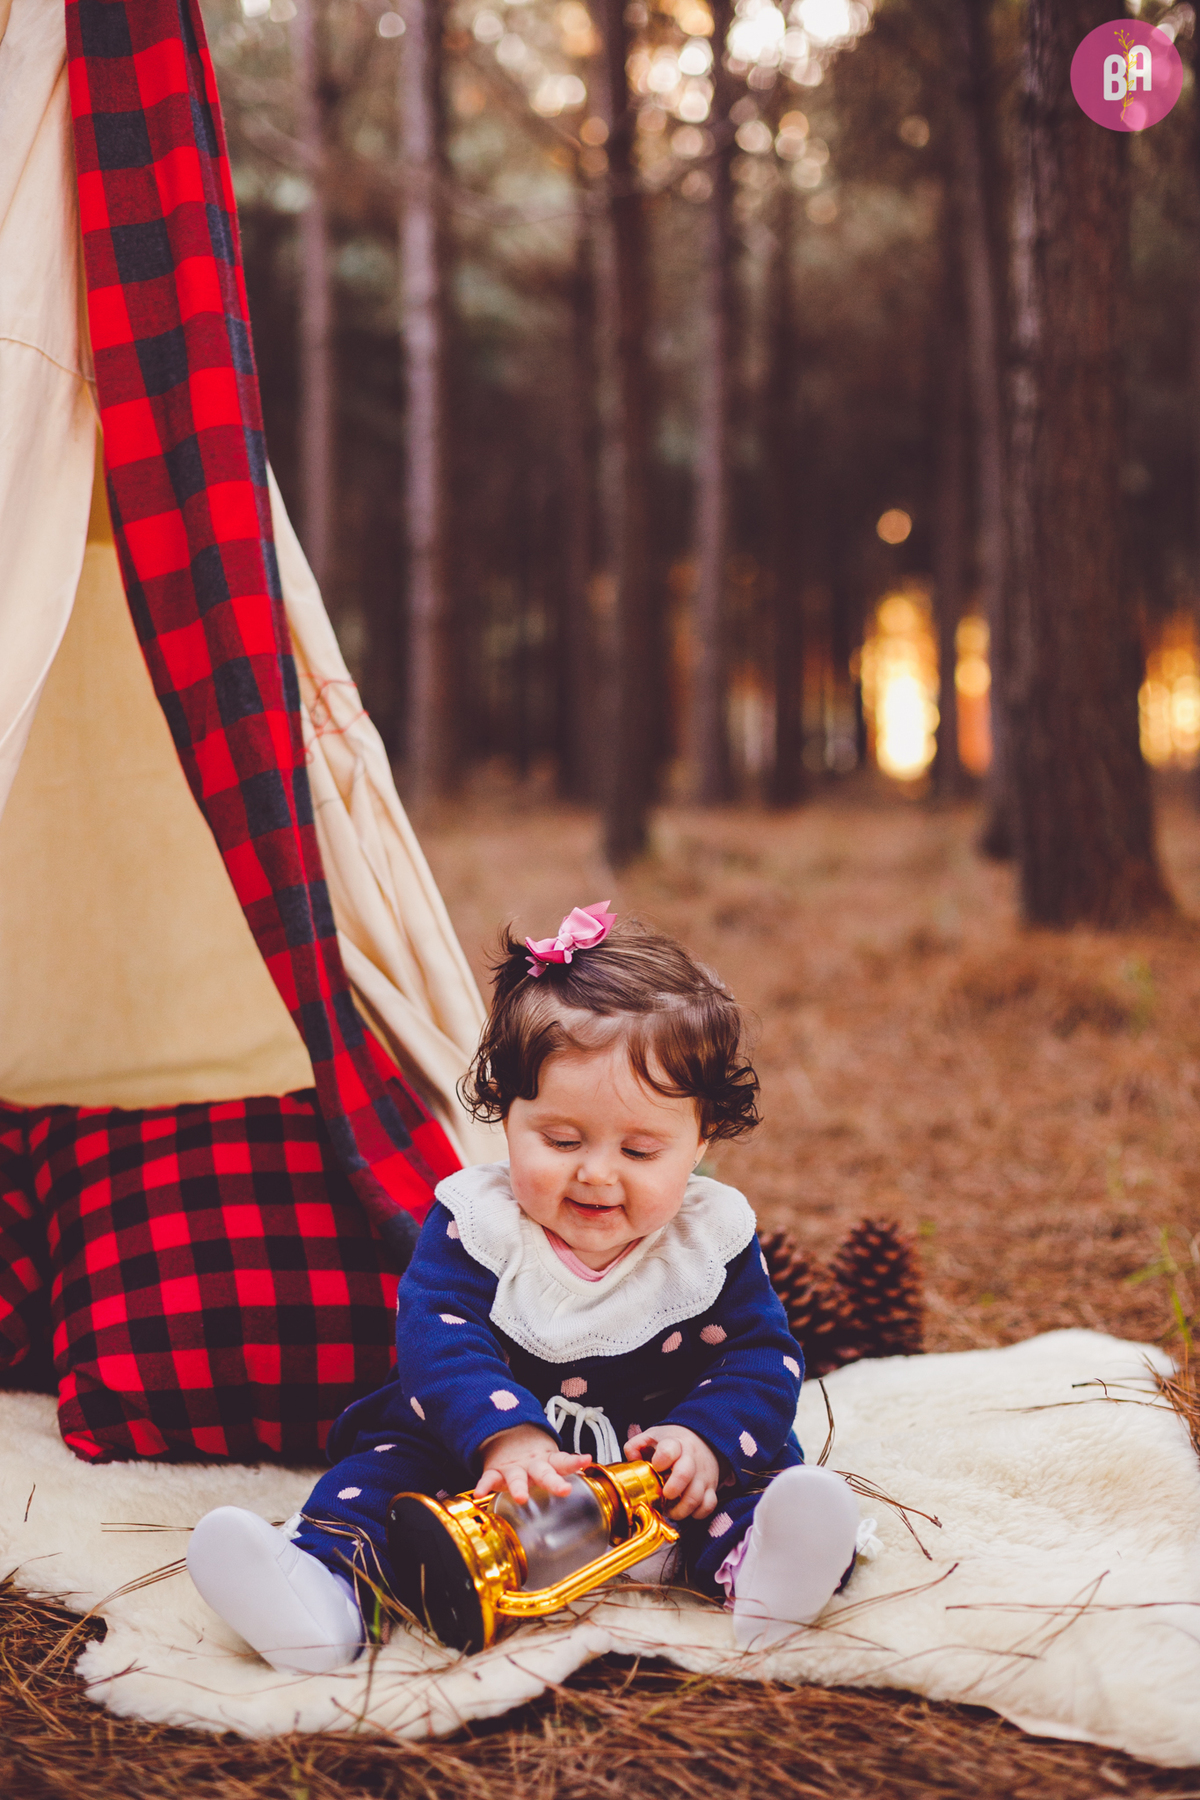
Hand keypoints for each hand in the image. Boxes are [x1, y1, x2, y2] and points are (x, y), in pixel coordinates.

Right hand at [474, 1424, 589, 1505]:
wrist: (507, 1441)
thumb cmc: (535, 1460)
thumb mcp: (550, 1461)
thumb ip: (565, 1468)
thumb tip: (588, 1473)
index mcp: (547, 1462)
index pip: (563, 1461)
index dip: (575, 1461)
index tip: (587, 1459)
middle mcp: (532, 1465)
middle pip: (544, 1472)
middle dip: (553, 1481)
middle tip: (564, 1490)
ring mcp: (513, 1468)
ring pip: (516, 1477)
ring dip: (519, 1487)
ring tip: (521, 1498)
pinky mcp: (495, 1472)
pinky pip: (488, 1479)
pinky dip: (484, 1486)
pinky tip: (479, 1494)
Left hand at [624, 1425, 719, 1519]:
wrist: (703, 1439)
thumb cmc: (674, 1442)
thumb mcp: (653, 1436)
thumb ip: (635, 1446)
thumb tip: (631, 1460)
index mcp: (675, 1444)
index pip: (669, 1450)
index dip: (661, 1460)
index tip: (656, 1466)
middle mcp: (691, 1459)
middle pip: (684, 1474)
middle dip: (671, 1490)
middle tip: (665, 1495)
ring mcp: (703, 1475)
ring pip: (696, 1496)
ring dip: (680, 1509)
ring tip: (670, 1510)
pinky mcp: (711, 1487)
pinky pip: (709, 1506)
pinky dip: (697, 1513)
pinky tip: (686, 1510)